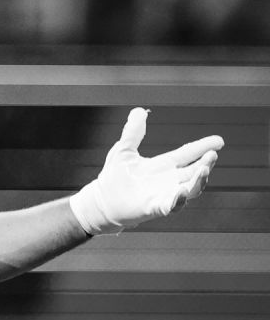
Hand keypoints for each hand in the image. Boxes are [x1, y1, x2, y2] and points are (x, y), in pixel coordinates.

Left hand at [70, 107, 222, 234]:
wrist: (100, 201)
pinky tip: (181, 192)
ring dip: (199, 181)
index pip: (188, 154)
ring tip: (204, 170)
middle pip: (195, 172)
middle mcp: (169, 180)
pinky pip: (172, 207)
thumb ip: (133, 132)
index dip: (204, 146)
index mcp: (164, 165)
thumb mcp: (124, 150)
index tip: (220, 140)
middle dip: (206, 163)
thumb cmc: (113, 177)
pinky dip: (178, 201)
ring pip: (191, 190)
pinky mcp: (154, 208)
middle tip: (213, 154)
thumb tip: (139, 111)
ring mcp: (164, 195)